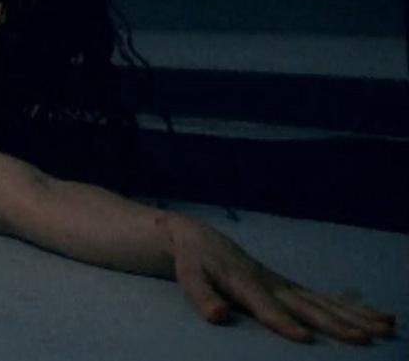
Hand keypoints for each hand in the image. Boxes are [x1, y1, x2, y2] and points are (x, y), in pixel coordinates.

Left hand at [164, 214, 395, 343]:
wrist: (201, 240)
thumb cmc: (195, 264)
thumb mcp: (190, 278)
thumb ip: (203, 298)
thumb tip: (217, 316)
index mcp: (247, 285)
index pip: (266, 307)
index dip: (284, 322)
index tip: (305, 338)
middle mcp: (273, 285)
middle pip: (308, 307)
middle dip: (337, 323)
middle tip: (365, 338)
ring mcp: (286, 286)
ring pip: (326, 302)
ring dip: (357, 315)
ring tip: (387, 327)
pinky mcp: (292, 288)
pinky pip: (327, 299)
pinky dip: (354, 307)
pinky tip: (381, 317)